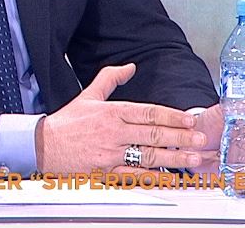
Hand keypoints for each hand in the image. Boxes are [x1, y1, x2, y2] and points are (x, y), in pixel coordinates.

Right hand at [36, 63, 207, 172]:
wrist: (43, 145)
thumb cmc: (66, 122)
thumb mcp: (88, 94)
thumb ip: (111, 78)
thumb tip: (130, 67)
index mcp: (112, 112)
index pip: (148, 112)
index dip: (172, 116)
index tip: (190, 119)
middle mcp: (114, 132)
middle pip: (153, 134)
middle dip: (180, 137)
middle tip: (200, 139)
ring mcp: (111, 154)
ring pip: (148, 155)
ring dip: (174, 157)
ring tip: (193, 159)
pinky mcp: (106, 172)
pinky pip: (133, 175)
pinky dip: (152, 177)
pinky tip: (169, 177)